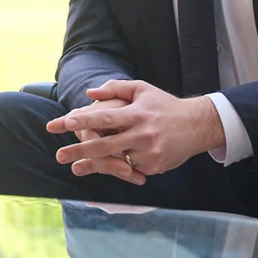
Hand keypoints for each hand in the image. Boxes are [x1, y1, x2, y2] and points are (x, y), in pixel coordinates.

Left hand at [46, 80, 225, 183]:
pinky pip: (131, 169)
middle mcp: (141, 133)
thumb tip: (89, 93)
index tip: (63, 123)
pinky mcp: (154, 166)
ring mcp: (148, 152)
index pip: (104, 117)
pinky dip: (118, 168)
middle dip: (79, 150)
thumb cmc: (164, 105)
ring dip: (93, 166)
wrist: (197, 125)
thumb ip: (115, 88)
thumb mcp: (142, 90)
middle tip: (59, 155)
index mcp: (136, 113)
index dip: (83, 121)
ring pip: (115, 162)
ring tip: (74, 168)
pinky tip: (103, 168)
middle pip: (104, 145)